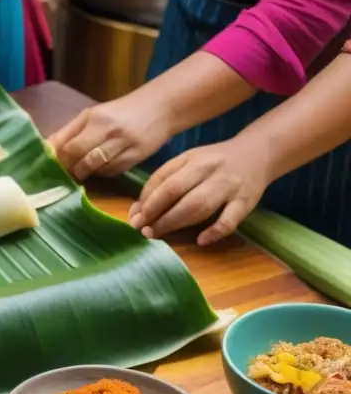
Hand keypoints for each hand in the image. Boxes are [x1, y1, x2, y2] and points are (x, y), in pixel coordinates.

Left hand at [48, 93, 172, 179]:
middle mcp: (107, 129)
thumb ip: (71, 131)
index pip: (65, 143)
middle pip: (77, 156)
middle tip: (69, 170)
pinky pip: (112, 171)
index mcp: (93, 117)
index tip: (52, 164)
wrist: (161, 107)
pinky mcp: (136, 156)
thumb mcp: (94, 115)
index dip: (56, 157)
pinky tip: (102, 168)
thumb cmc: (123, 111)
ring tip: (84, 170)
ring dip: (85, 172)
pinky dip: (103, 173)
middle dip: (70, 166)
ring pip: (94, 167)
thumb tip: (47, 147)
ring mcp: (123, 143)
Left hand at [128, 139, 267, 244]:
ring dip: (174, 222)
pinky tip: (201, 240)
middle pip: (176, 192)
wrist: (258, 153)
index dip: (146, 201)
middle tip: (143, 230)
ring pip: (199, 205)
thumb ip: (164, 181)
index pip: (163, 180)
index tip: (134, 218)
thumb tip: (137, 209)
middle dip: (155, 213)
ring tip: (157, 234)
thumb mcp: (187, 162)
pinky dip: (216, 230)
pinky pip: (231, 219)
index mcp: (191, 159)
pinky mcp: (246, 201)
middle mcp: (208, 170)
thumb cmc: (213, 162)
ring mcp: (228, 186)